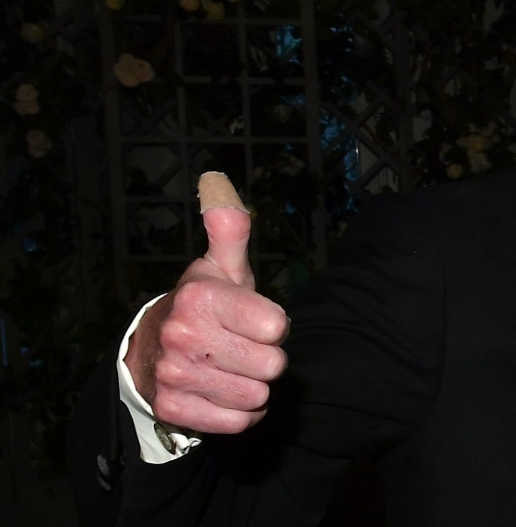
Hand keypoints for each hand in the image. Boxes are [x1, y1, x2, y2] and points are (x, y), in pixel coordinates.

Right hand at [124, 175, 289, 433]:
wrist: (152, 353)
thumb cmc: (203, 307)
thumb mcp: (219, 267)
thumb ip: (230, 230)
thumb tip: (217, 181)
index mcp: (201, 297)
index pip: (277, 327)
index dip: (273, 325)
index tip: (254, 320)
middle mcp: (184, 336)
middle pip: (272, 365)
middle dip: (266, 358)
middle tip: (243, 346)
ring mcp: (177, 375)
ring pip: (257, 396)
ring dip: (253, 386)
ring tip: (233, 368)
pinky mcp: (174, 409)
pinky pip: (238, 422)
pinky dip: (239, 412)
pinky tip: (225, 391)